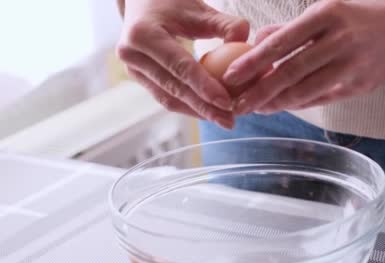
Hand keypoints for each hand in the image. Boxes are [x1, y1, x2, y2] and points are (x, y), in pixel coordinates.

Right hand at [116, 0, 249, 127]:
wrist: (142, 3)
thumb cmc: (174, 3)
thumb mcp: (198, 8)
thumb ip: (224, 23)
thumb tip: (244, 40)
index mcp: (142, 34)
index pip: (179, 67)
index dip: (204, 87)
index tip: (227, 103)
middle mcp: (132, 54)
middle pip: (174, 88)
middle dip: (204, 107)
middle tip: (230, 120)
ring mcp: (133, 69)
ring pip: (169, 99)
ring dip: (198, 112)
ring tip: (224, 120)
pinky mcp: (139, 79)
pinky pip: (167, 97)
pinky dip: (190, 106)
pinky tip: (211, 113)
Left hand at [224, 0, 384, 113]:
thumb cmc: (359, 16)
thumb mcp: (327, 11)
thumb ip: (292, 29)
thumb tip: (258, 43)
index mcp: (327, 15)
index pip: (283, 41)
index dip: (254, 61)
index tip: (231, 75)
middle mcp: (340, 40)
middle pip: (291, 71)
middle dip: (260, 91)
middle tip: (237, 104)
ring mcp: (353, 65)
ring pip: (306, 90)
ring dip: (277, 103)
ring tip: (255, 108)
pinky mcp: (361, 85)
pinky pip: (323, 98)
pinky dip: (300, 103)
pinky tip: (282, 106)